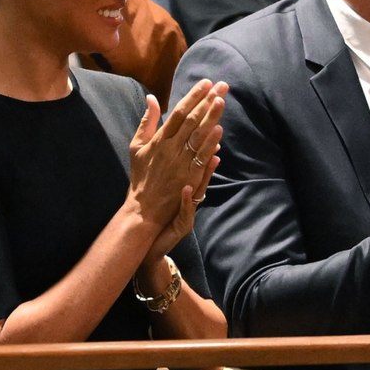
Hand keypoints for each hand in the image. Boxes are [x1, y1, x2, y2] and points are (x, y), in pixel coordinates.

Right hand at [127, 80, 227, 230]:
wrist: (144, 208)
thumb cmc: (141, 175)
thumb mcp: (137, 146)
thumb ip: (146, 121)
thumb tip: (151, 97)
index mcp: (158, 139)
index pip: (178, 112)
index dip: (193, 96)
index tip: (206, 83)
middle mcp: (170, 148)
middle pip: (191, 120)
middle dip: (207, 101)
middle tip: (221, 85)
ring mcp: (180, 162)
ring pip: (198, 136)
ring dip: (211, 117)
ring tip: (222, 100)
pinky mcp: (189, 176)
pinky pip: (201, 156)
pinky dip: (210, 142)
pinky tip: (219, 129)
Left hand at [146, 142, 220, 266]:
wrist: (151, 245)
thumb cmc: (159, 215)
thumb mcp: (171, 190)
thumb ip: (176, 169)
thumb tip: (185, 150)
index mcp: (188, 185)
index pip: (198, 161)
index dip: (206, 142)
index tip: (213, 124)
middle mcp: (193, 196)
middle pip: (204, 169)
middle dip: (211, 149)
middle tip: (218, 130)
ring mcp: (189, 210)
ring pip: (200, 188)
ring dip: (207, 173)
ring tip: (213, 157)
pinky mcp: (183, 224)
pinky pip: (186, 211)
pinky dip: (187, 201)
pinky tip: (187, 190)